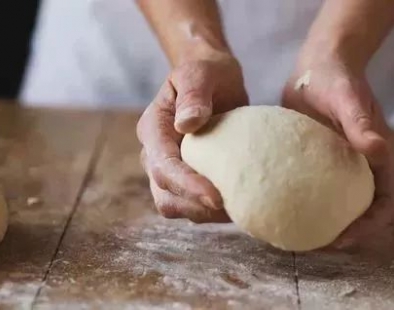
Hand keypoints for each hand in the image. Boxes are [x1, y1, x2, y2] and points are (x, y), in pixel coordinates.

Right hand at [137, 53, 247, 222]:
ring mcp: (171, 169)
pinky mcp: (189, 177)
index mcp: (153, 129)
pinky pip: (195, 204)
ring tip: (240, 209)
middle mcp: (155, 154)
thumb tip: (186, 124)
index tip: (215, 198)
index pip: (163, 166)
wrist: (215, 78)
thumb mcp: (200, 73)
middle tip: (233, 209)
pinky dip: (214, 210)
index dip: (187, 186)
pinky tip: (241, 203)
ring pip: (178, 206)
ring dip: (205, 214)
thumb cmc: (207, 72)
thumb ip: (194, 95)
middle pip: (165, 196)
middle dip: (195, 207)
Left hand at [282, 58, 393, 248]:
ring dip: (328, 225)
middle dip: (348, 235)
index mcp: (379, 160)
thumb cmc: (338, 80)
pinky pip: (318, 193)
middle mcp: (363, 169)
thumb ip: (361, 124)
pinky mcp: (321, 165)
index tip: (343, 238)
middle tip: (316, 244)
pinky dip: (308, 206)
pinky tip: (282, 210)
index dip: (370, 228)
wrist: (319, 66)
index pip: (386, 206)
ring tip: (299, 234)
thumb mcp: (348, 99)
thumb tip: (380, 150)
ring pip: (342, 208)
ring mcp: (342, 169)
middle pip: (365, 215)